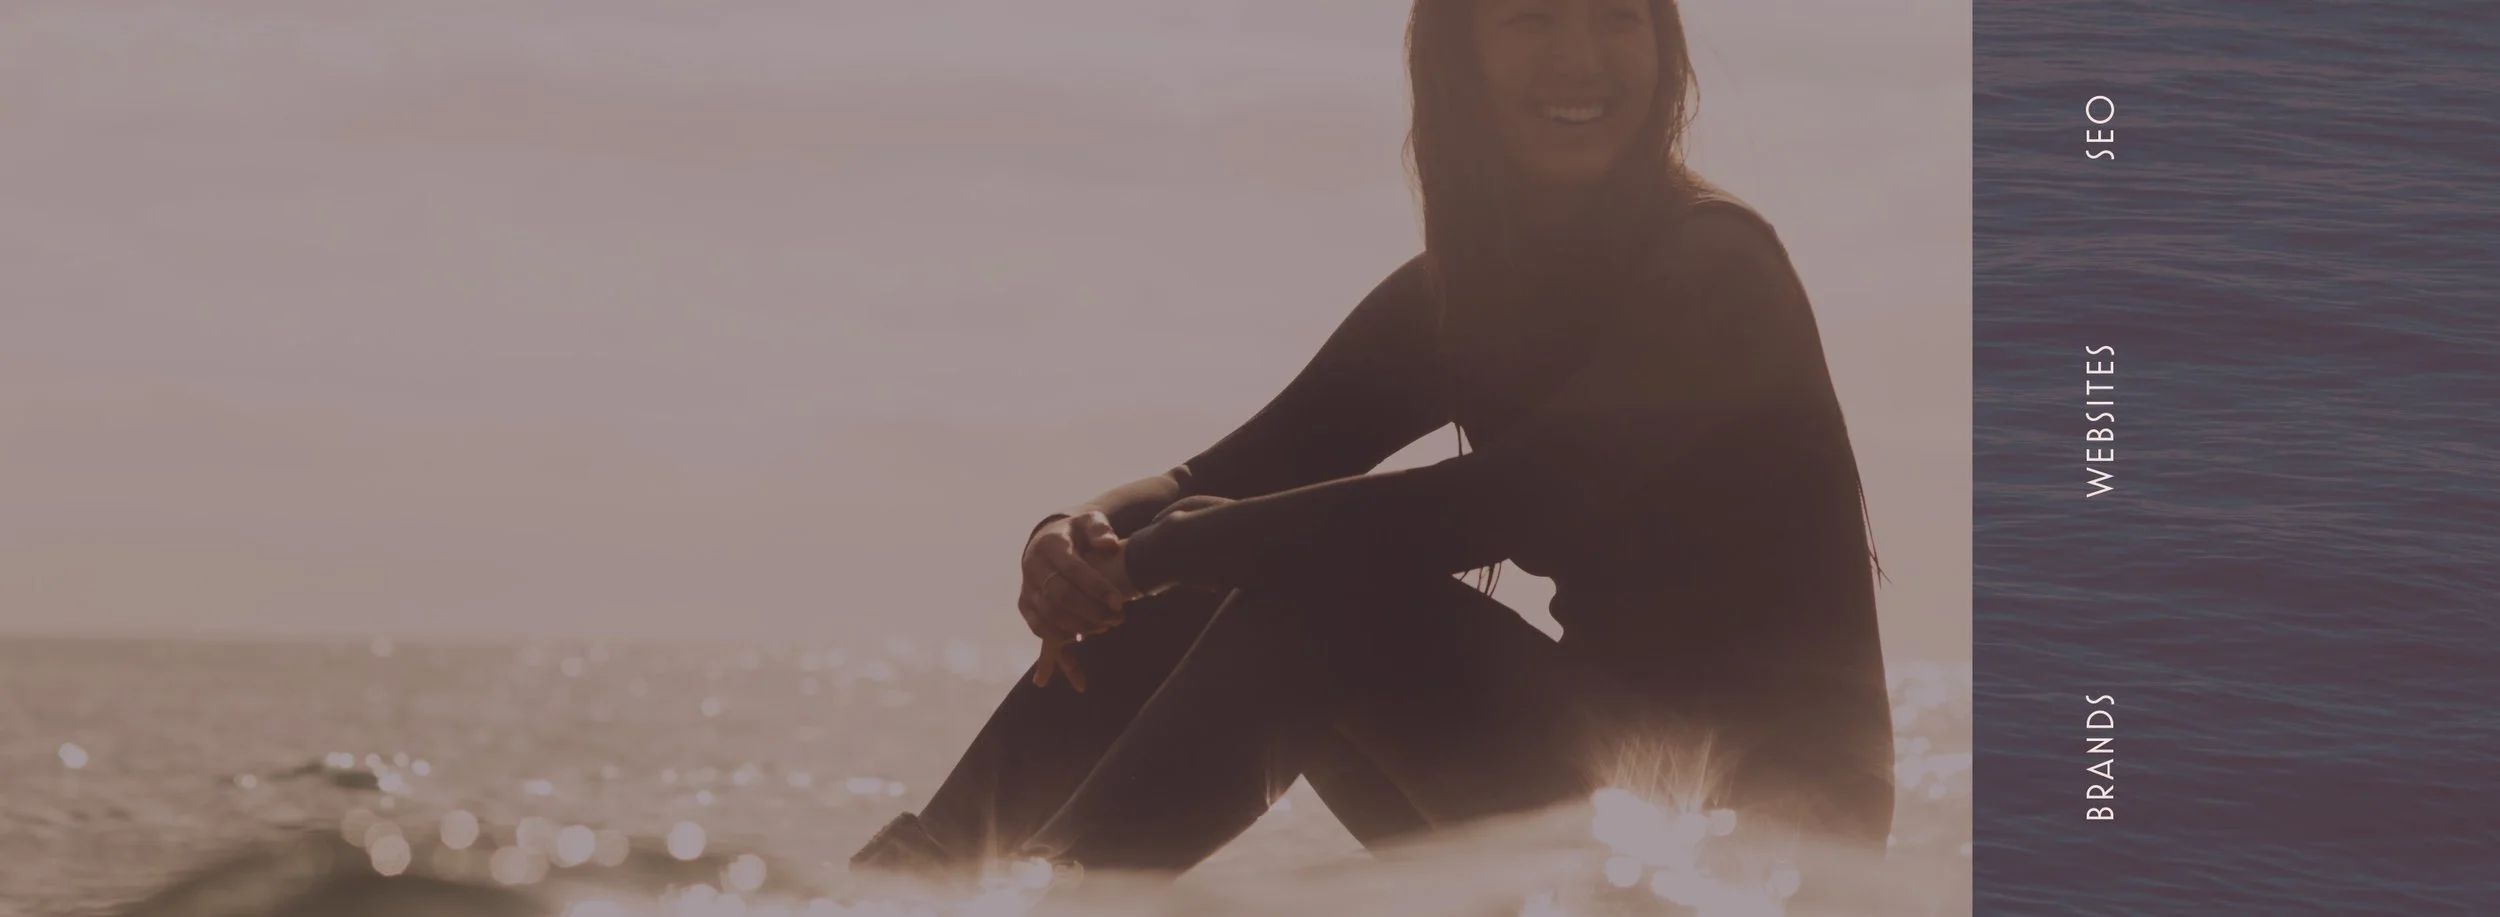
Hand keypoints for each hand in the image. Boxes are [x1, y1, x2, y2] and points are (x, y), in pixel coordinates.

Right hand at [1019, 512, 1139, 690]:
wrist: (1047, 542)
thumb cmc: (1077, 534)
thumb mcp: (1089, 522)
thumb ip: (1100, 529)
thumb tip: (1109, 544)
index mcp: (1051, 545)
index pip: (1074, 570)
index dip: (1097, 587)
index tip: (1119, 601)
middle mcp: (1033, 566)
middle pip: (1061, 596)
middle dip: (1092, 611)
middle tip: (1118, 618)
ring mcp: (1026, 587)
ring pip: (1050, 615)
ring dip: (1079, 626)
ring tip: (1105, 627)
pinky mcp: (1025, 604)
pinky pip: (1038, 626)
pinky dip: (1059, 636)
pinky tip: (1081, 638)